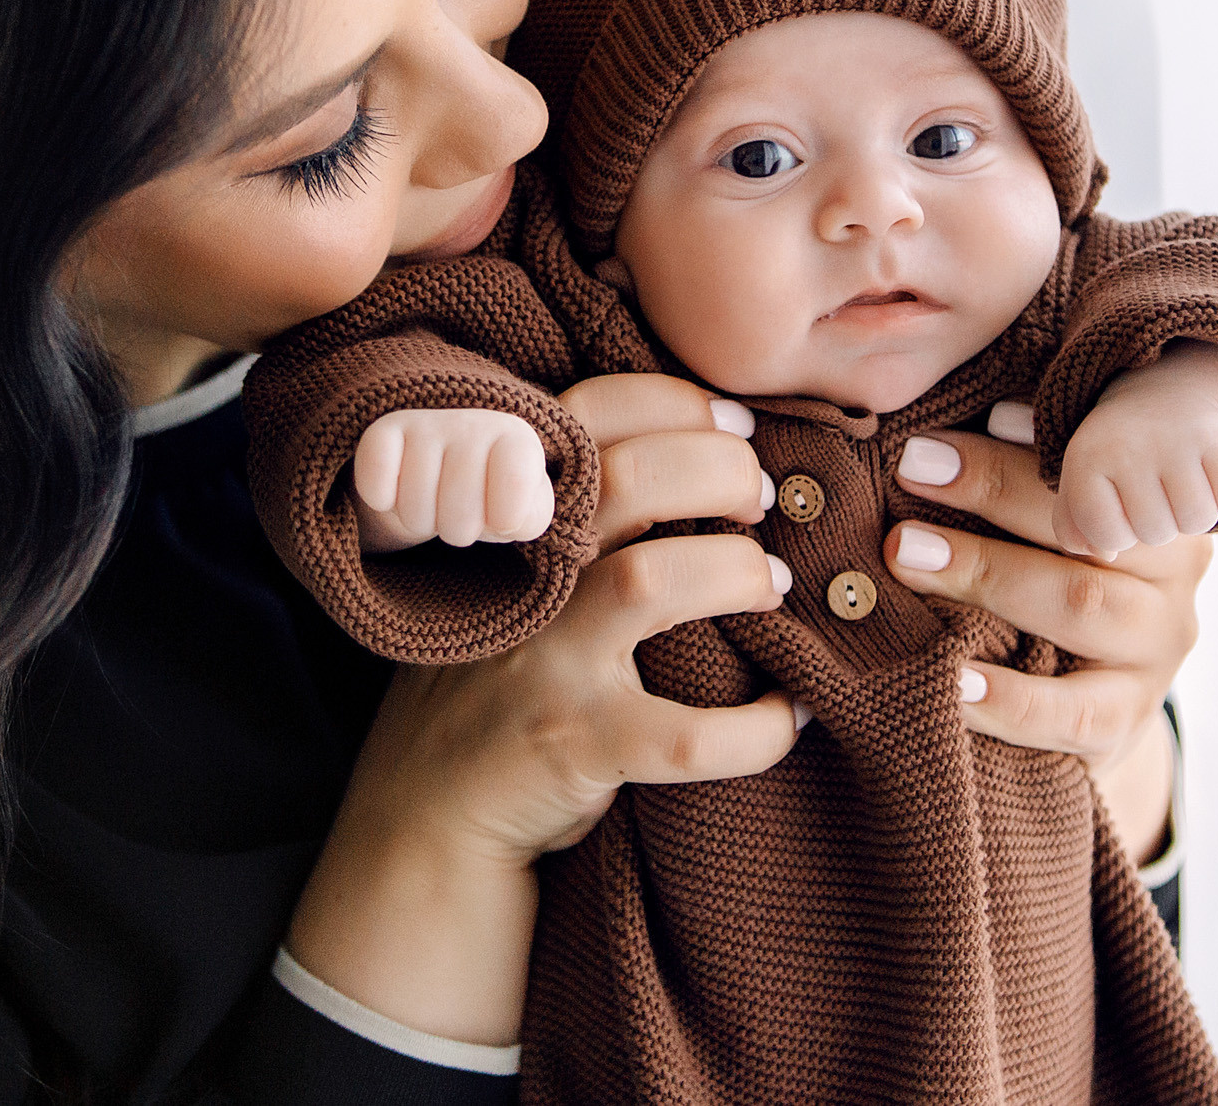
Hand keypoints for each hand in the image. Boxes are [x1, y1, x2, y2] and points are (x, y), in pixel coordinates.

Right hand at [288, 374, 792, 1044]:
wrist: (426, 814)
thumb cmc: (495, 680)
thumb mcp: (510, 581)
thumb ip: (574, 523)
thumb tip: (707, 459)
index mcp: (513, 522)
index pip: (585, 415)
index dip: (674, 403)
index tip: (735, 425)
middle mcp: (522, 578)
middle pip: (626, 478)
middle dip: (719, 471)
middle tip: (762, 500)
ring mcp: (544, 662)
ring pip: (649, 581)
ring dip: (735, 571)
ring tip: (772, 586)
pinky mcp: (576, 745)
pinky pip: (686, 734)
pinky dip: (758, 726)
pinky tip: (791, 712)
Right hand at [352, 407, 557, 550]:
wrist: (445, 465)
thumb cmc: (493, 493)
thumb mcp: (524, 511)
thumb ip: (531, 518)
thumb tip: (507, 518)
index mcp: (517, 440)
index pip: (516, 482)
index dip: (505, 518)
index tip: (502, 517)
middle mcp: (473, 422)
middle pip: (460, 515)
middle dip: (458, 531)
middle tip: (460, 516)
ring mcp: (426, 424)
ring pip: (415, 506)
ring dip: (420, 522)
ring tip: (432, 505)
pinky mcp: (383, 431)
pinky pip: (375, 480)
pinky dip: (381, 502)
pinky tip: (395, 494)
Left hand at [883, 409, 1204, 862]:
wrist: (1091, 691)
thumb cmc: (1049, 571)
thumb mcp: (1050, 517)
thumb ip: (1028, 468)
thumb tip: (974, 411)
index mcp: (1154, 512)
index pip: (1095, 469)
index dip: (1013, 451)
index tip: (939, 436)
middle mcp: (1170, 579)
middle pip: (1084, 530)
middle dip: (991, 493)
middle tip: (908, 473)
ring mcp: (1154, 655)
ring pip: (1079, 606)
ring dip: (986, 575)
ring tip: (909, 555)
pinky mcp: (1127, 722)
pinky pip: (1070, 713)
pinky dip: (1009, 700)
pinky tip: (954, 681)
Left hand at [1058, 341, 1217, 558]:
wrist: (1161, 401)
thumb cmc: (1116, 458)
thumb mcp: (1082, 484)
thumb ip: (1076, 528)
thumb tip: (1106, 554)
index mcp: (1086, 457)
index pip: (1106, 535)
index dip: (1119, 535)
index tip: (1120, 509)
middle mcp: (1128, 443)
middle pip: (1155, 532)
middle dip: (1159, 525)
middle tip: (1156, 494)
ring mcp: (1174, 437)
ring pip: (1197, 521)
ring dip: (1194, 516)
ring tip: (1182, 488)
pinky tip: (1212, 478)